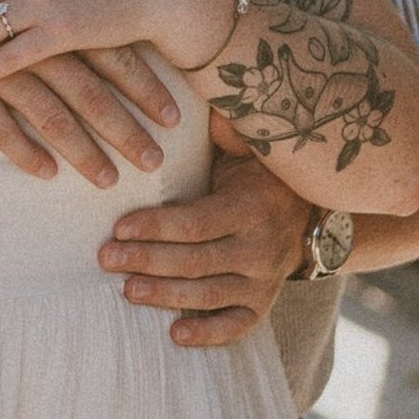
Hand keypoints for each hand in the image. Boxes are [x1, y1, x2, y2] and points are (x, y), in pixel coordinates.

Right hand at [0, 50, 183, 189]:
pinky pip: (0, 124)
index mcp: (53, 7)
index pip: (111, 52)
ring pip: (52, 113)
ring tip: (109, 180)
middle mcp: (35, 37)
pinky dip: (24, 150)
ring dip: (83, 150)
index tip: (173, 115)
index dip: (144, 85)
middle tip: (156, 162)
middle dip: (126, 128)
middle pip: (92, 90)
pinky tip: (46, 175)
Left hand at [99, 135, 310, 346]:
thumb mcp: (249, 149)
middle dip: (147, 260)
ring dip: (166, 296)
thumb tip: (197, 83)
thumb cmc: (261, 177)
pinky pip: (236, 326)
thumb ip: (224, 129)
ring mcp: (262, 281)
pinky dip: (208, 335)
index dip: (156, 227)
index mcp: (249, 206)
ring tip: (127, 291)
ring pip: (210, 295)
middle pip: (195, 261)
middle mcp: (259, 247)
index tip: (118, 226)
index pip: (196, 222)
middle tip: (106, 258)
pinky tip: (175, 335)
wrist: (312, 218)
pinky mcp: (262, 305)